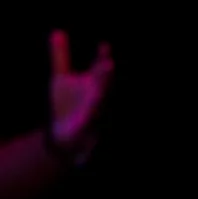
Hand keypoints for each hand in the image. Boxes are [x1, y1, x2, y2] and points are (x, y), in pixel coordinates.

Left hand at [48, 32, 112, 160]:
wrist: (64, 136)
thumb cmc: (66, 104)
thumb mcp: (61, 78)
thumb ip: (61, 56)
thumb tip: (57, 31)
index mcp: (91, 84)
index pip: (99, 70)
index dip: (102, 58)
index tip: (104, 45)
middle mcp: (96, 98)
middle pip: (102, 86)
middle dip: (105, 77)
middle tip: (109, 64)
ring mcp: (93, 115)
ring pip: (99, 104)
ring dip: (100, 98)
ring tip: (100, 93)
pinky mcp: (85, 130)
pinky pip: (88, 125)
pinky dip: (88, 120)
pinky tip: (88, 115)